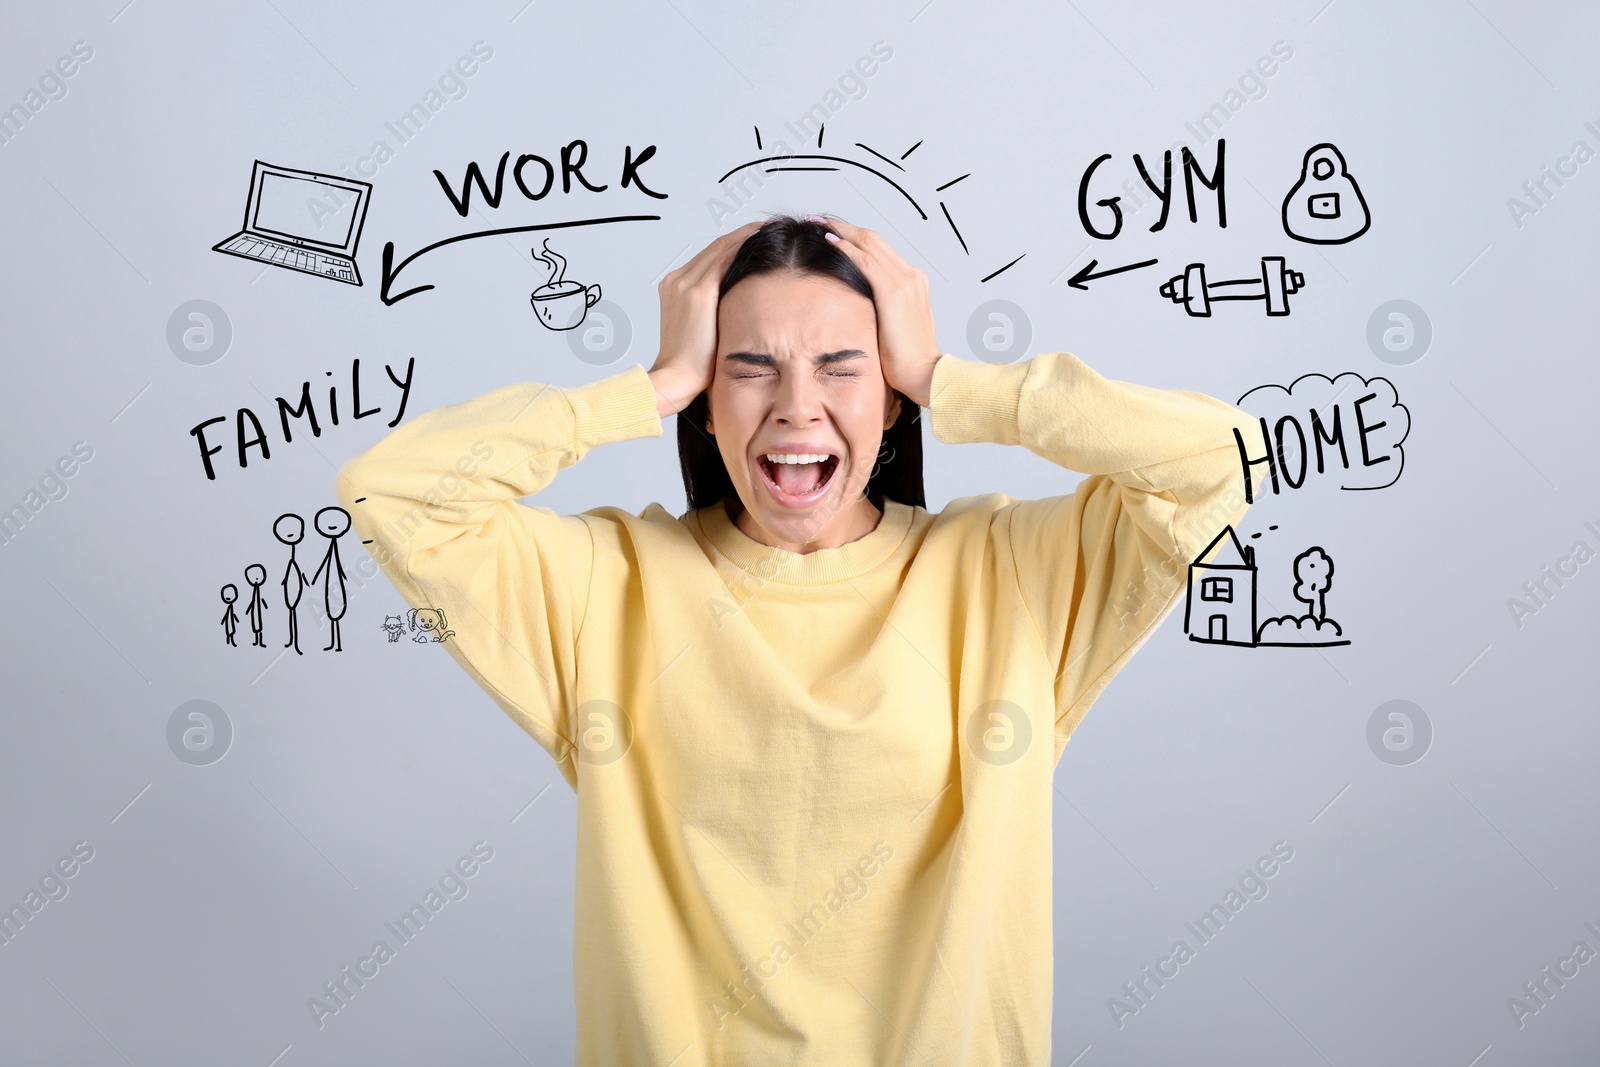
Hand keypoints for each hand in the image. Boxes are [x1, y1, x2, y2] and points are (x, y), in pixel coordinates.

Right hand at [648, 219, 766, 417]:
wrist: (675, 378)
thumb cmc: (691, 365)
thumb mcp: (700, 331)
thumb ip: (714, 313)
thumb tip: (740, 309)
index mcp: (674, 287)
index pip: (708, 258)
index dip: (733, 245)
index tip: (754, 240)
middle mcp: (677, 280)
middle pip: (715, 247)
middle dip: (743, 235)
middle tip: (769, 227)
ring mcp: (685, 283)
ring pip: (721, 248)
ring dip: (747, 236)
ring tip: (771, 229)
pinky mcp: (698, 292)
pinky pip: (724, 259)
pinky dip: (744, 247)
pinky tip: (763, 241)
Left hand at [816, 217, 942, 406]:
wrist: (923, 372)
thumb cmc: (906, 358)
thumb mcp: (892, 326)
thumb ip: (879, 308)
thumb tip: (854, 305)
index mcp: (913, 282)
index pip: (880, 249)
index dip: (854, 236)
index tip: (832, 232)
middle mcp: (911, 275)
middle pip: (873, 239)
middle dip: (843, 226)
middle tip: (818, 219)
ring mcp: (905, 281)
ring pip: (869, 243)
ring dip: (841, 231)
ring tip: (817, 224)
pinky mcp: (894, 292)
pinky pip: (866, 261)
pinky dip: (846, 248)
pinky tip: (829, 242)